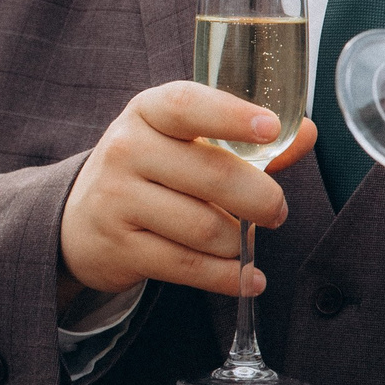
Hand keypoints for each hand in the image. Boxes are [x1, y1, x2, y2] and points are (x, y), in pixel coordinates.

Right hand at [57, 82, 317, 301]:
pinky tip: (248, 278)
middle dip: (261, 199)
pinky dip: (228, 277)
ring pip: (205, 228)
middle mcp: (125, 150)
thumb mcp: (185, 144)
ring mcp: (117, 199)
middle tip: (276, 212)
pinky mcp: (119, 247)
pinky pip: (189, 266)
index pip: (187, 106)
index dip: (232, 116)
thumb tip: (305, 134)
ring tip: (243, 241)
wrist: (79, 222)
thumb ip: (245, 140)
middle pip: (212, 175)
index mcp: (146, 112)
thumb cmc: (149, 173)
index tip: (271, 129)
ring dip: (239, 241)